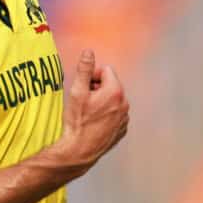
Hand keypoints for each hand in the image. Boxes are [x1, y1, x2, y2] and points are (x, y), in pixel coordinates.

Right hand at [59, 49, 128, 170]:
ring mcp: (125, 118)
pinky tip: (94, 123)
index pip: (106, 70)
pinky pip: (116, 114)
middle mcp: (125, 104)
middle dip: (97, 88)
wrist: (79, 150)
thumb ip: (84, 69)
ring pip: (113, 100)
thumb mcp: (77, 91)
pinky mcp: (122, 129)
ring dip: (102, 101)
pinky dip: (107, 115)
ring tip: (88, 113)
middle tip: (84, 100)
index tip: (83, 88)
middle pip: (111, 84)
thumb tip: (89, 52)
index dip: (92, 76)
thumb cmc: (77, 121)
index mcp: (115, 91)